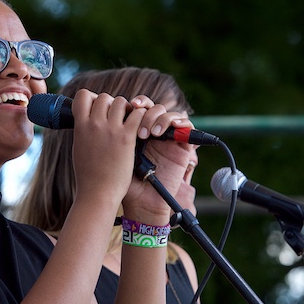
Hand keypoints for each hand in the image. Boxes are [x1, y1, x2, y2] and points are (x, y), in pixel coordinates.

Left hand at [123, 100, 192, 217]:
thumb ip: (119, 132)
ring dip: (162, 119)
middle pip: (155, 108)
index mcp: (137, 130)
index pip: (141, 107)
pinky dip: (182, 123)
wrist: (140, 200)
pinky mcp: (183, 147)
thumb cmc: (125, 180)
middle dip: (148, 113)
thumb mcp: (118, 152)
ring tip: (152, 134)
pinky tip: (171, 128)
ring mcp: (168, 139)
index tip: (130, 106)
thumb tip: (115, 110)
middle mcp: (154, 132)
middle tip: (140, 132)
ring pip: (171, 114)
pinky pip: (188, 127)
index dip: (138, 103)